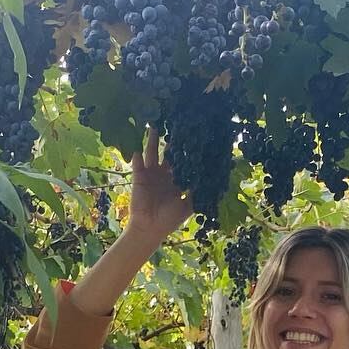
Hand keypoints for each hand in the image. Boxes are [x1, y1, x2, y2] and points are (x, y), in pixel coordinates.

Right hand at [126, 129, 192, 247]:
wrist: (149, 228)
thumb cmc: (169, 219)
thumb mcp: (188, 206)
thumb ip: (198, 193)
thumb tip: (213, 180)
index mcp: (177, 180)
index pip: (184, 160)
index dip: (188, 149)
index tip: (195, 134)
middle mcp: (164, 173)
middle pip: (168, 152)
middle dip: (172, 138)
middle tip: (176, 120)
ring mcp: (150, 172)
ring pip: (152, 150)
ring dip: (152, 138)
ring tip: (156, 122)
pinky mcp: (139, 174)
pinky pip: (136, 159)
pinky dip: (135, 149)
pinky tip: (136, 135)